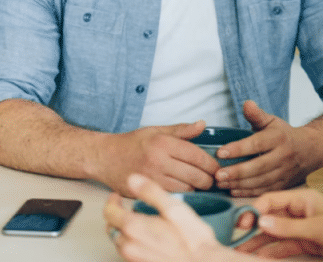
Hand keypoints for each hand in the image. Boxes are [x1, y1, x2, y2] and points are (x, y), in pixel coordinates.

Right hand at [98, 121, 219, 195]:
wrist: (104, 158)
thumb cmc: (131, 144)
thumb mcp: (156, 130)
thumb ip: (181, 130)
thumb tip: (202, 125)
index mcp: (163, 143)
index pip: (197, 156)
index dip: (212, 164)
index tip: (217, 168)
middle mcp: (159, 161)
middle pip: (196, 176)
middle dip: (209, 180)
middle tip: (213, 180)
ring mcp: (153, 179)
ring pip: (187, 189)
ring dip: (197, 189)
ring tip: (200, 185)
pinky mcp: (147, 192)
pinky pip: (173, 197)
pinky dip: (183, 195)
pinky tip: (185, 190)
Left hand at [104, 174, 241, 261]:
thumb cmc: (192, 240)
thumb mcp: (174, 208)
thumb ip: (151, 192)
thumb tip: (133, 179)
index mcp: (134, 228)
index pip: (109, 212)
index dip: (112, 201)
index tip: (117, 196)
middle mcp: (129, 246)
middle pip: (112, 227)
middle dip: (116, 216)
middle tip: (125, 208)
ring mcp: (134, 259)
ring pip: (119, 241)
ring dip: (124, 230)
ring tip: (137, 222)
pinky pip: (129, 252)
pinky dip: (132, 242)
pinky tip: (146, 238)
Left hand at [214, 101, 319, 196]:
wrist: (311, 150)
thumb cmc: (285, 135)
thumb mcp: (273, 122)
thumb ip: (257, 115)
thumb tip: (246, 104)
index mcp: (279, 138)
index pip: (256, 144)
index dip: (238, 149)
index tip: (220, 152)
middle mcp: (283, 156)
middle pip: (258, 167)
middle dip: (236, 172)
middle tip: (217, 174)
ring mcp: (284, 172)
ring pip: (260, 181)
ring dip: (239, 184)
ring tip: (220, 183)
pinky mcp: (283, 185)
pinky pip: (264, 190)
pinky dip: (248, 193)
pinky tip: (232, 191)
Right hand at [238, 188, 322, 259]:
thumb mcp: (316, 228)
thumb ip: (287, 227)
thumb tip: (260, 221)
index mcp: (301, 199)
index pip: (270, 200)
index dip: (253, 210)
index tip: (241, 223)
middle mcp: (297, 211)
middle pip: (268, 217)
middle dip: (250, 227)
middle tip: (233, 237)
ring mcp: (300, 228)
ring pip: (272, 234)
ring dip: (256, 242)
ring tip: (237, 250)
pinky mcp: (304, 243)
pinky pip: (282, 246)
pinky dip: (269, 252)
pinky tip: (255, 256)